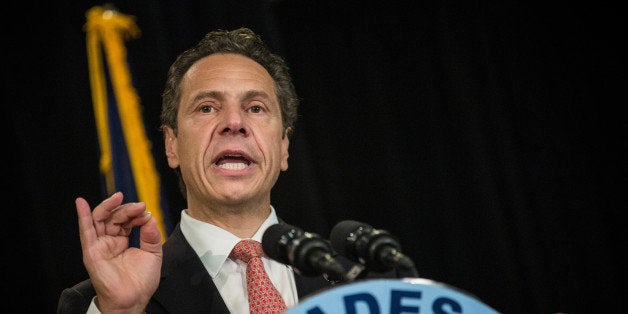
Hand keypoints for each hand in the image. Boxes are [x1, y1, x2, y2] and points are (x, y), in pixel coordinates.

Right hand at [76, 191, 162, 312]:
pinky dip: (82, 216)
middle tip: (139, 206)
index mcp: (122, 240)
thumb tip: (150, 217)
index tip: (146, 212)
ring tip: (118, 197)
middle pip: (113, 217)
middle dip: (126, 208)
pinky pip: (85, 231)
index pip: (126, 220)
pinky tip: (81, 203)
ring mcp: (99, 245)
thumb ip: (151, 235)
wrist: (133, 299)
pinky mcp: (92, 252)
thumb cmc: (141, 281)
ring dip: (108, 206)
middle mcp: (109, 241)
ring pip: (99, 219)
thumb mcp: (152, 253)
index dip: (135, 214)